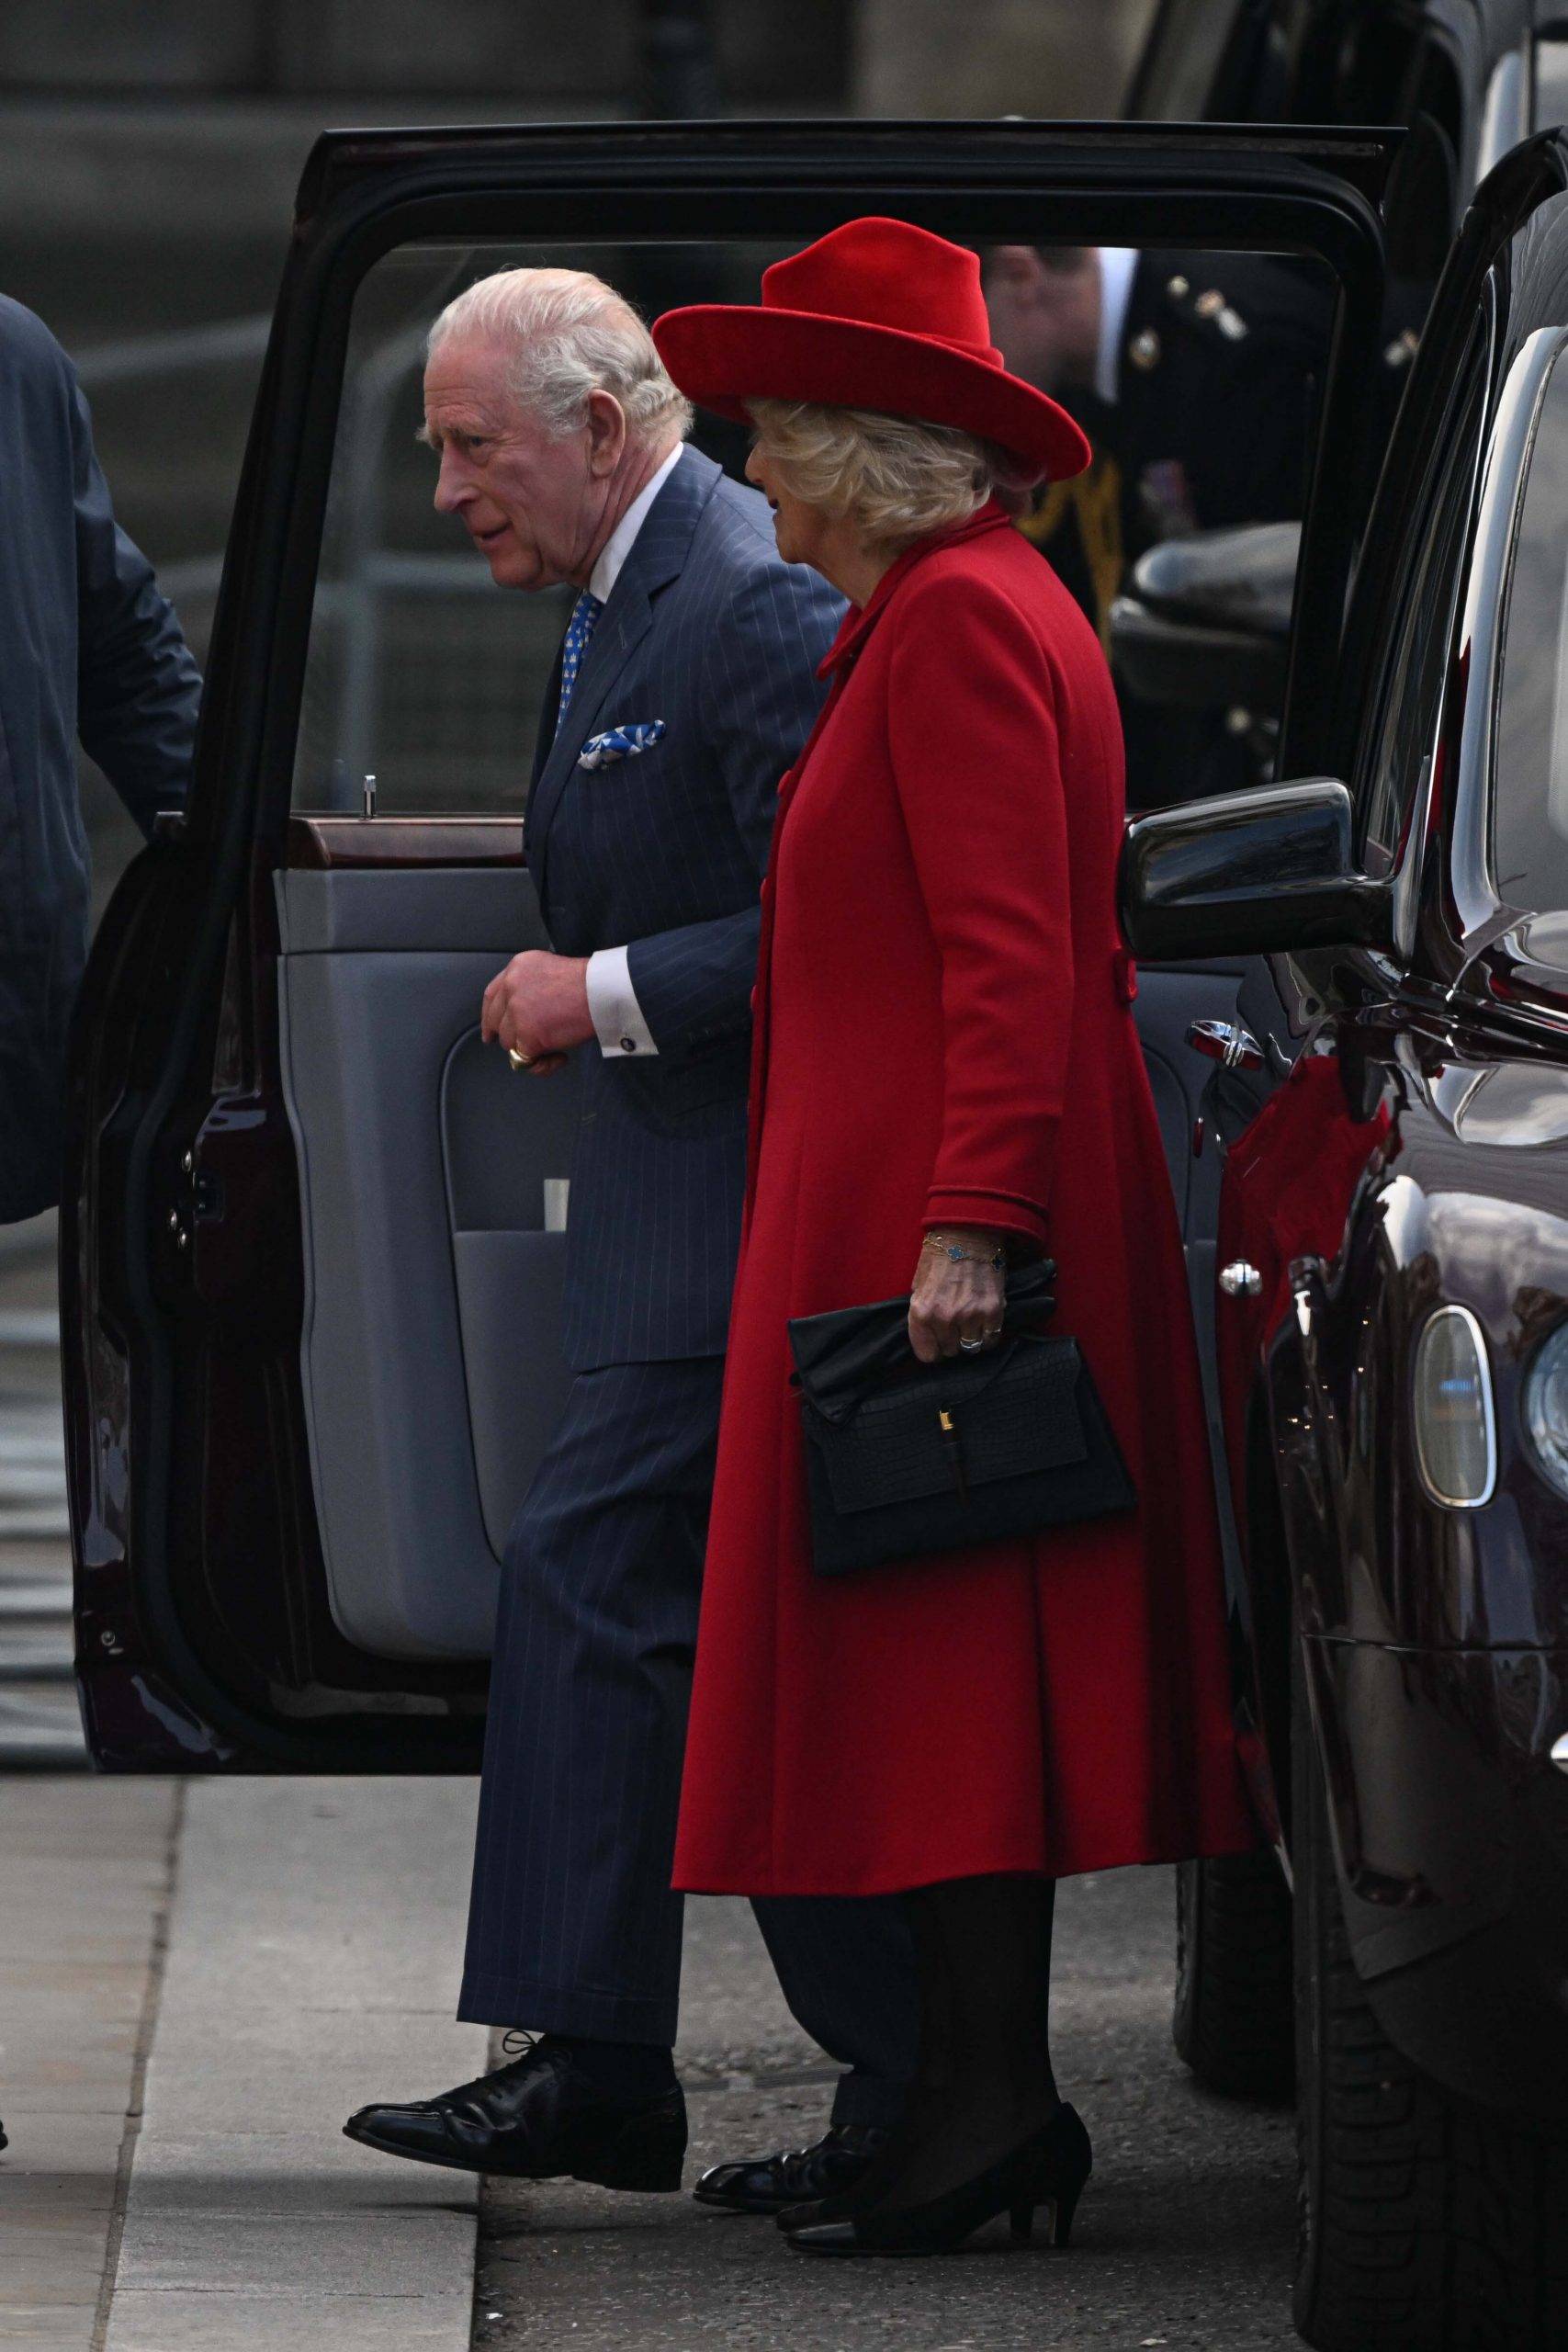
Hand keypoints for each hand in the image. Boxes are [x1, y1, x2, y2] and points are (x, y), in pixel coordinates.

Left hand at [481, 951, 593, 1077]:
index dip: (489, 1016)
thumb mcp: (549, 969)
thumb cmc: (589, 983)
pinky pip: (525, 1060)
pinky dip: (544, 1064)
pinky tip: (560, 1056)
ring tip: (555, 1047)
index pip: (491, 996)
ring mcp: (516, 1013)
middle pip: (497, 1022)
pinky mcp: (527, 1035)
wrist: (601, 992)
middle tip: (525, 1045)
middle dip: (509, 1037)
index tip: (490, 1031)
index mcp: (517, 969)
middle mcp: (511, 988)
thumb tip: (526, 1011)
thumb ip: (531, 985)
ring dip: (530, 1049)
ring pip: (509, 1043)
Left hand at [908, 1227, 1005, 1363]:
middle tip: (954, 1325)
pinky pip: (991, 1339)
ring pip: (971, 1347)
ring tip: (969, 1323)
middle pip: (950, 1352)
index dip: (933, 1349)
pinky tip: (983, 1322)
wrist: (967, 1232)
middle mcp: (945, 1318)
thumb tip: (929, 1336)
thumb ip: (922, 1314)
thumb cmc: (939, 1256)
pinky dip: (988, 1334)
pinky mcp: (993, 1310)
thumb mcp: (918, 1285)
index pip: (927, 1355)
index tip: (937, 1342)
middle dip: (951, 1341)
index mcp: (922, 1312)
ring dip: (969, 1338)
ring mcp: (970, 1316)